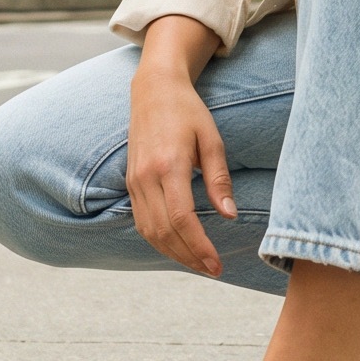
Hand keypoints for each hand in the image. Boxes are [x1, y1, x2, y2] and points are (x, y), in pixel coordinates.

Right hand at [127, 60, 235, 275]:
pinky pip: (141, 221)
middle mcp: (145, 177)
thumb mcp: (211, 140)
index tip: (216, 263)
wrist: (154, 90)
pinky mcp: (130, 183)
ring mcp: (134, 181)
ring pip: (149, 231)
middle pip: (163, 232)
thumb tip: (229, 216)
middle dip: (188, 257)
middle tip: (213, 269)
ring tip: (198, 263)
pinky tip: (178, 246)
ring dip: (173, 253)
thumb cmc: (188, 112)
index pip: (181, 218)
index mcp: (168, 165)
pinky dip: (159, 240)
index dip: (199, 246)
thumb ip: (219, 179)